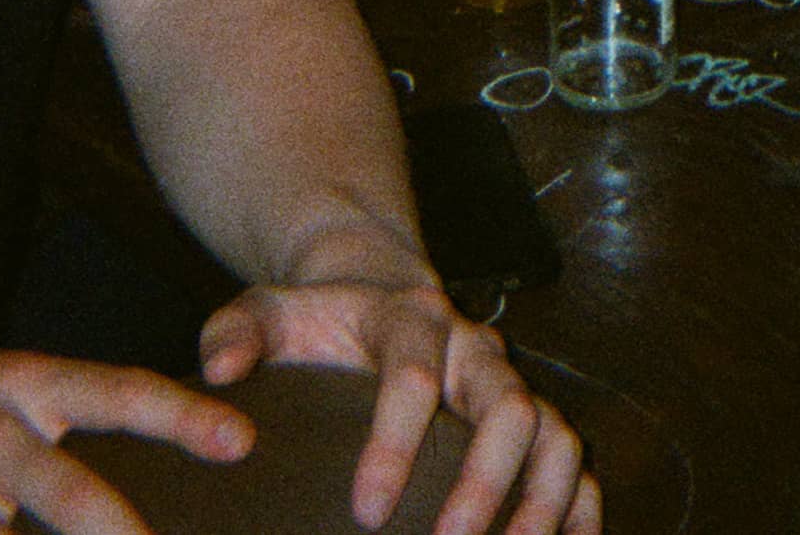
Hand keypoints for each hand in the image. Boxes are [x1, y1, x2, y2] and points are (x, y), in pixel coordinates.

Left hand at [199, 279, 596, 534]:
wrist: (377, 288)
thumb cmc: (318, 318)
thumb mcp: (270, 309)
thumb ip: (237, 332)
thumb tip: (221, 370)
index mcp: (411, 320)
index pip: (413, 377)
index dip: (395, 445)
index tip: (367, 511)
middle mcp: (473, 350)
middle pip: (508, 404)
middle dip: (483, 481)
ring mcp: (508, 383)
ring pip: (554, 433)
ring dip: (542, 501)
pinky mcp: (530, 415)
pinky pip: (572, 458)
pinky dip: (578, 507)